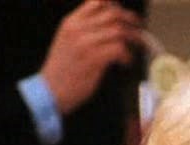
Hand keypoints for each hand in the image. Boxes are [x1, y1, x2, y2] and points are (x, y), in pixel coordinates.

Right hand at [41, 0, 142, 114]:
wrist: (50, 91)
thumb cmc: (62, 70)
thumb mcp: (67, 41)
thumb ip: (84, 29)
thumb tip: (109, 25)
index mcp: (71, 22)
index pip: (98, 2)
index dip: (116, 6)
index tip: (126, 15)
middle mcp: (77, 29)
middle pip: (112, 14)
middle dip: (130, 20)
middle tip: (139, 29)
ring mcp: (85, 44)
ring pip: (118, 31)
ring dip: (133, 38)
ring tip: (137, 47)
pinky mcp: (93, 60)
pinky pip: (119, 49)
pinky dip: (127, 55)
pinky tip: (126, 62)